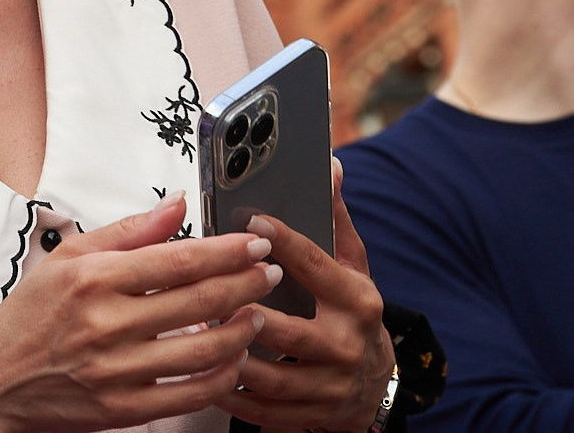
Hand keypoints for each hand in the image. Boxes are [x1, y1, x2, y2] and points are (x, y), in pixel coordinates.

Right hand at [0, 196, 282, 432]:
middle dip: (246, 283)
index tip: (256, 243)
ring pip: (202, 348)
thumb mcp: (69, 258)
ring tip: (256, 314)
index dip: (226, 250)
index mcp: (93, 278)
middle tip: (270, 273)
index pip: (177, 259)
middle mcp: (105, 323)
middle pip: (198, 299)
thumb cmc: (31, 315)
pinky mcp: (123, 408)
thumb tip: (177, 204)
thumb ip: (128, 230)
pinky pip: (190, 393)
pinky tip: (233, 359)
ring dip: (241, 330)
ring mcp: (116, 369)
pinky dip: (221, 376)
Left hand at [216, 158, 393, 432]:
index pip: (315, 267)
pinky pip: (265, 412)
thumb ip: (335, 219)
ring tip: (195, 335)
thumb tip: (329, 165)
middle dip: (244, 315)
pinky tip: (205, 376)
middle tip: (205, 293)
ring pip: (271, 377)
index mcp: (356, 300)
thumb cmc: (352, 312)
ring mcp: (330, 386)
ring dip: (230, 357)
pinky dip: (232, 397)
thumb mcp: (353, 265)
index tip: (250, 222)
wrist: (378, 385)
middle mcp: (346, 345)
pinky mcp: (312, 416)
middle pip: (288, 332)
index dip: (284, 243)